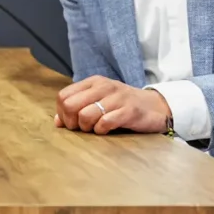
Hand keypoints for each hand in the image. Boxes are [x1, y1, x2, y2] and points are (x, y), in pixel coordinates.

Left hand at [53, 76, 169, 133]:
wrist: (155, 107)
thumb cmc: (122, 106)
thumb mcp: (98, 101)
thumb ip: (78, 107)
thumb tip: (58, 122)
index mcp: (93, 82)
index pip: (63, 96)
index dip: (62, 113)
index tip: (71, 122)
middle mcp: (103, 86)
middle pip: (70, 105)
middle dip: (71, 122)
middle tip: (81, 128)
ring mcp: (117, 98)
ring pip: (85, 115)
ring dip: (87, 127)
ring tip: (95, 128)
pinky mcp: (129, 111)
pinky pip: (105, 123)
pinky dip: (101, 130)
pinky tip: (106, 130)